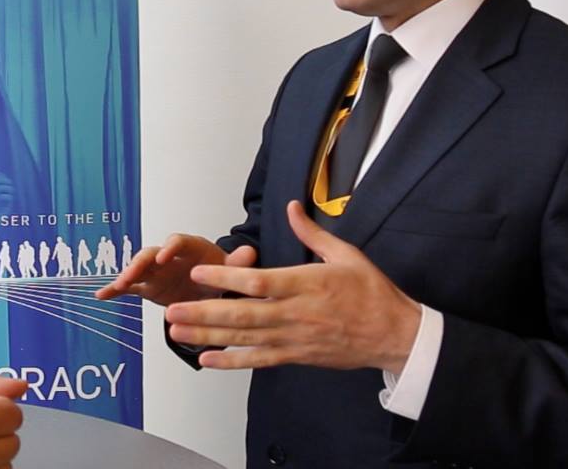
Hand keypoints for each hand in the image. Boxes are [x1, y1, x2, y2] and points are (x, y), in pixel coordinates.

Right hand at [95, 233, 257, 305]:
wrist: (212, 287)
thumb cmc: (220, 272)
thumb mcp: (231, 269)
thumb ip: (237, 262)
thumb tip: (250, 252)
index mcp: (188, 248)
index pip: (176, 242)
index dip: (169, 248)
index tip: (164, 257)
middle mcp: (168, 256)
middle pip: (150, 254)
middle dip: (140, 263)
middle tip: (131, 274)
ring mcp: (156, 271)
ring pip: (137, 269)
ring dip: (126, 275)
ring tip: (118, 285)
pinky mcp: (148, 286)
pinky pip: (129, 287)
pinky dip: (115, 289)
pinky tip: (101, 295)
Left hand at [163, 201, 420, 373]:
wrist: (395, 335)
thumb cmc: (372, 292)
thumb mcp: (346, 255)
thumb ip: (312, 233)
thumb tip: (291, 206)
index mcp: (305, 284)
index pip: (258, 281)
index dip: (225, 277)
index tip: (197, 272)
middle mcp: (295, 313)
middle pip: (243, 314)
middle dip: (204, 313)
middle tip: (172, 309)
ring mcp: (294, 338)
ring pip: (244, 339)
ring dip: (208, 337)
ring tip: (176, 331)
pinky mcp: (296, 356)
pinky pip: (259, 361)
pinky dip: (231, 362)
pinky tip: (205, 360)